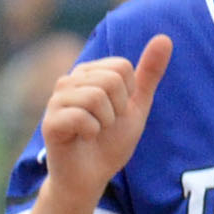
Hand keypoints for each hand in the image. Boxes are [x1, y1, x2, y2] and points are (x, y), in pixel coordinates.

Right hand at [38, 34, 170, 200]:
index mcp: (87, 73)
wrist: (90, 176)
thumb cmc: (110, 142)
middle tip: (106, 125)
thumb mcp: (136, 105)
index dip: (128, 94)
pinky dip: (91, 132)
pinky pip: (81, 117)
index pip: (121, 67)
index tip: (118, 111)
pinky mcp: (49, 122)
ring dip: (105, 122)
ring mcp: (55, 101)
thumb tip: (164, 37)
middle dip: (118, 109)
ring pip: (95, 97)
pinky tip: (82, 139)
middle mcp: (67, 81)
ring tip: (94, 132)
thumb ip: (148, 73)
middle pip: (110, 80)